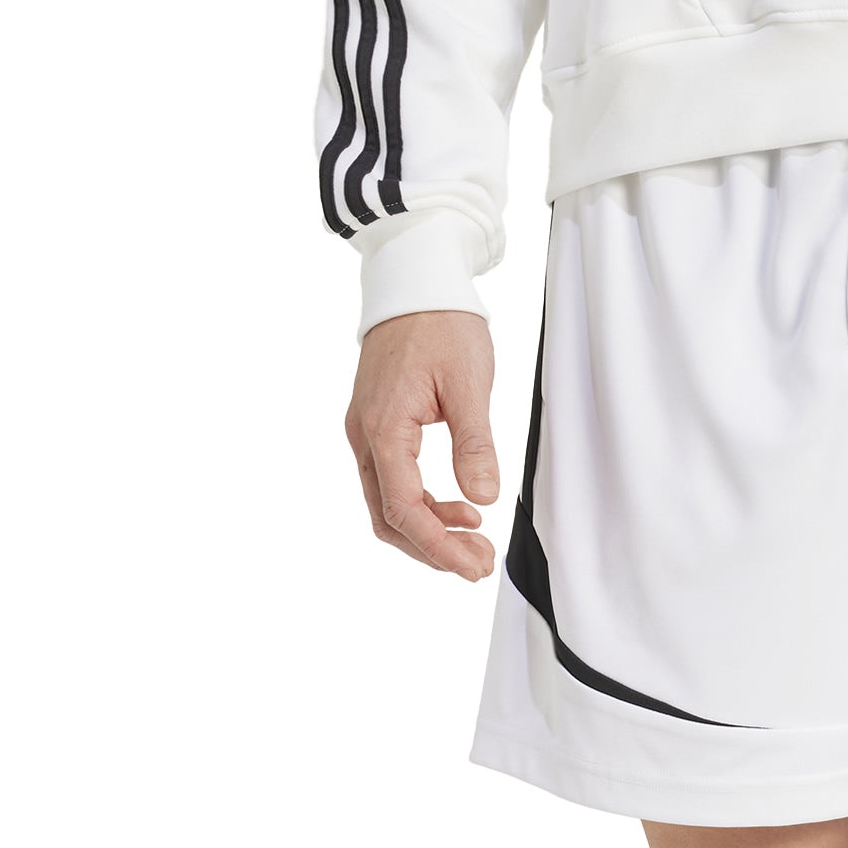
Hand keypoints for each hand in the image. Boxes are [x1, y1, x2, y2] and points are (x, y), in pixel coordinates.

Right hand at [345, 310, 499, 579]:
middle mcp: (365, 435)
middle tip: (480, 562)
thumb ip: (475, 444)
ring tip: (476, 542)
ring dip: (429, 532)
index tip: (473, 566)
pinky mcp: (378, 427)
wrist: (414, 281)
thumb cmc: (440, 323)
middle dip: (433, 548)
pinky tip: (461, 509)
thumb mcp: (469, 384)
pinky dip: (423, 506)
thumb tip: (483, 496)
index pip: (403, 509)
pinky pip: (391, 482)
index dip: (437, 547)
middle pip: (389, 517)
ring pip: (388, 504)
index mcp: (384, 428)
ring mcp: (367, 432)